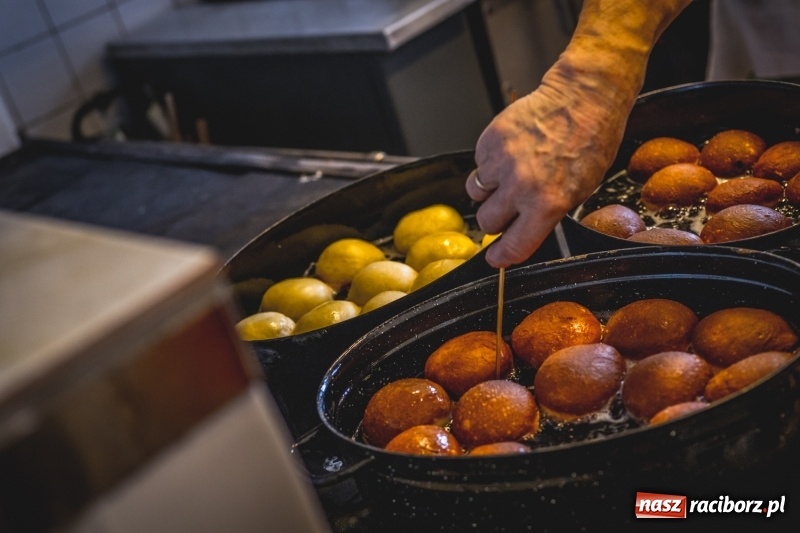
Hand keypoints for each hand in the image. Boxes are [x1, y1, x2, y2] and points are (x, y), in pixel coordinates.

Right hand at [466, 73, 627, 267]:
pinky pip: (479, 164)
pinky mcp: (490, 140)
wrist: (583, 97)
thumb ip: (547, 213)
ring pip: (476, 193)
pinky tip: (512, 152)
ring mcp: (502, 162)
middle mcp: (521, 186)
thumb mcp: (580, 190)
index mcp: (548, 204)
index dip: (502, 256)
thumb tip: (522, 230)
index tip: (495, 258)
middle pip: (487, 222)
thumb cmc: (590, 140)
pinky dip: (490, 163)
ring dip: (489, 189)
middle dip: (496, 218)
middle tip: (509, 204)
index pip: (514, 245)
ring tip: (510, 173)